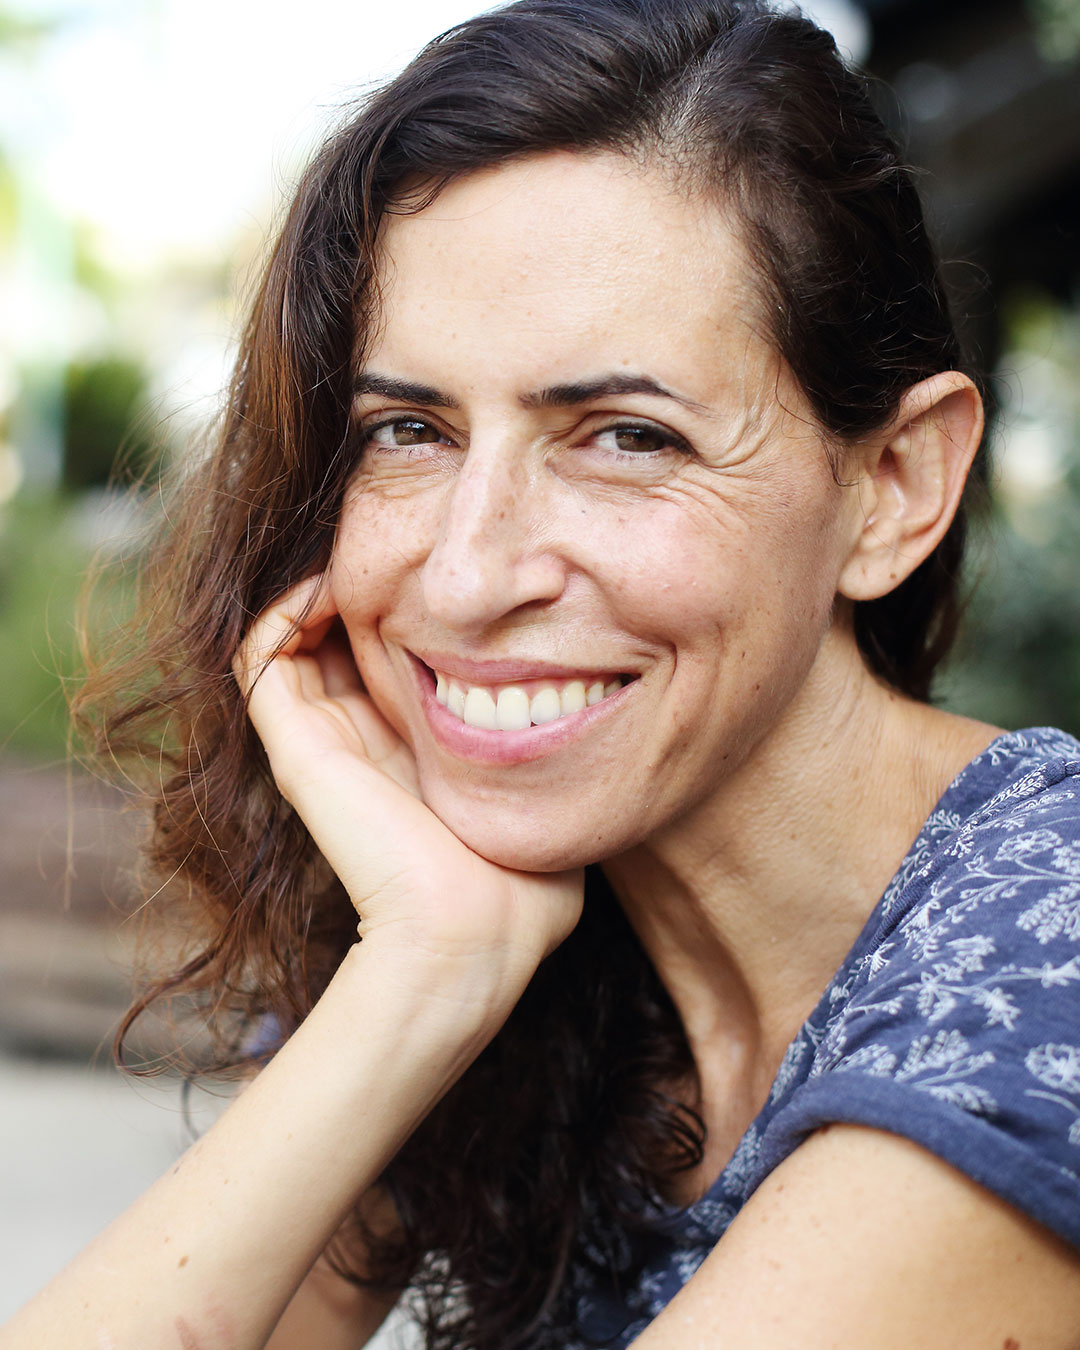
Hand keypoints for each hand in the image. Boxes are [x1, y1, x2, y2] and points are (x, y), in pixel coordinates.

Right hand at [233, 575, 583, 1017]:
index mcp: (408, 758)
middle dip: (358, 589)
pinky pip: (260, 654)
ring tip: (358, 560)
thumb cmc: (520, 891)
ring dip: (316, 589)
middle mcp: (358, 744)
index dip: (402, 615)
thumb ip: (546, 769)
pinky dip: (285, 607)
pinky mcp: (298, 745)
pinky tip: (334, 583)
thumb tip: (580, 727)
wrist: (474, 936)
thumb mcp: (539, 807)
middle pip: (331, 644)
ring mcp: (320, 743)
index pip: (382, 667)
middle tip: (395, 553)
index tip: (443, 580)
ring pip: (286, 641)